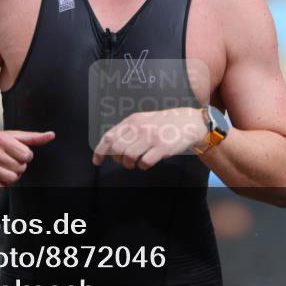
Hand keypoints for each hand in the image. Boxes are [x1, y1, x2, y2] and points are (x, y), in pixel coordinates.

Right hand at [0, 128, 54, 189]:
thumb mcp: (12, 135)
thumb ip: (33, 137)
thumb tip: (51, 135)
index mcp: (1, 140)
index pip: (26, 155)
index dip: (26, 156)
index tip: (19, 153)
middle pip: (19, 169)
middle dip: (18, 166)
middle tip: (10, 161)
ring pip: (11, 179)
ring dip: (11, 176)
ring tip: (5, 168)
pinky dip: (1, 183)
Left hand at [92, 108, 207, 169]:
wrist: (187, 122)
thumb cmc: (162, 123)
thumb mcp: (142, 120)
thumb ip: (127, 130)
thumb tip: (110, 145)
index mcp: (132, 121)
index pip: (109, 136)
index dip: (100, 151)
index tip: (97, 161)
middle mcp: (139, 128)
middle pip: (117, 149)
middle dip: (117, 159)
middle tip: (123, 162)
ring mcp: (150, 138)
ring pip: (129, 156)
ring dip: (129, 164)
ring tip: (135, 163)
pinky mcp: (162, 148)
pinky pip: (144, 163)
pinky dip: (143, 166)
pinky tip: (147, 163)